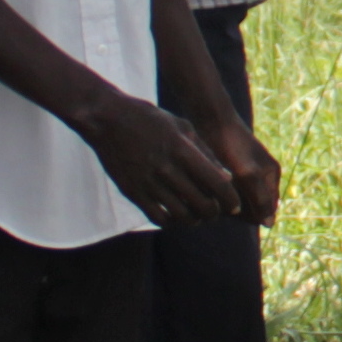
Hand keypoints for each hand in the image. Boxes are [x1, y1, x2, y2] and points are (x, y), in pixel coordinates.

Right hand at [72, 91, 241, 222]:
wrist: (107, 119)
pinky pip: (158, 218)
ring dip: (195, 219)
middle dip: (214, 212)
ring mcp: (148, 182)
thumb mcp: (182, 127)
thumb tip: (226, 178)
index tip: (234, 204)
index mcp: (183, 150)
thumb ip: (205, 152)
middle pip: (202, 205)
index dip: (230, 199)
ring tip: (197, 214)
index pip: (217, 184)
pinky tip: (176, 215)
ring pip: (182, 216)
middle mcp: (167, 169)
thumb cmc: (150, 119)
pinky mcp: (133, 192)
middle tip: (215, 209)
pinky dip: (172, 222)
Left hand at [201, 112, 283, 229]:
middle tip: (219, 199)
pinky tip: (207, 191)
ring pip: (238, 199)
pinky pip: (227, 190)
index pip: (266, 211)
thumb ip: (260, 199)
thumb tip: (269, 224)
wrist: (212, 119)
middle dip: (236, 208)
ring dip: (226, 202)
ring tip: (212, 193)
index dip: (249, 215)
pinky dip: (219, 194)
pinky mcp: (231, 169)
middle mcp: (262, 176)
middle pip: (252, 206)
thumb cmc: (232, 145)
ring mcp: (247, 172)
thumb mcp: (248, 174)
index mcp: (272, 176)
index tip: (231, 207)